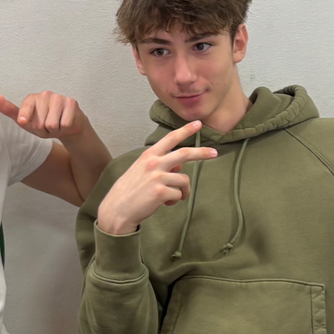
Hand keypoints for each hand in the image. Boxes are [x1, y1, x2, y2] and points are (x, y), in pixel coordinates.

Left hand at [14, 91, 90, 140]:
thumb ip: (13, 113)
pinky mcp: (72, 103)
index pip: (26, 106)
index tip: (23, 121)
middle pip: (39, 123)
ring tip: (56, 125)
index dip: (25, 115)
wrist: (68, 126)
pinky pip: (64, 124)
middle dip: (43, 130)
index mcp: (33, 98)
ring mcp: (59, 97)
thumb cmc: (46, 124)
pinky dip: (64, 128)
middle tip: (48, 126)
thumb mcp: (28, 122)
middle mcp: (45, 94)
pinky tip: (65, 123)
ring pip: (51, 124)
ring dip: (54, 130)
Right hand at [94, 122, 216, 235]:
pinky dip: (174, 200)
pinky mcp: (161, 191)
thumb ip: (160, 165)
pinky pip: (179, 194)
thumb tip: (179, 165)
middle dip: (202, 153)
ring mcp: (157, 177)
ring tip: (172, 197)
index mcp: (149, 155)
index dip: (185, 130)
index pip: (170, 138)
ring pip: (184, 180)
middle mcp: (154, 163)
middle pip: (184, 154)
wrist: (118, 210)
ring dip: (182, 191)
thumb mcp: (142, 171)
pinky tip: (164, 203)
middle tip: (215, 153)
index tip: (198, 123)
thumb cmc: (130, 191)